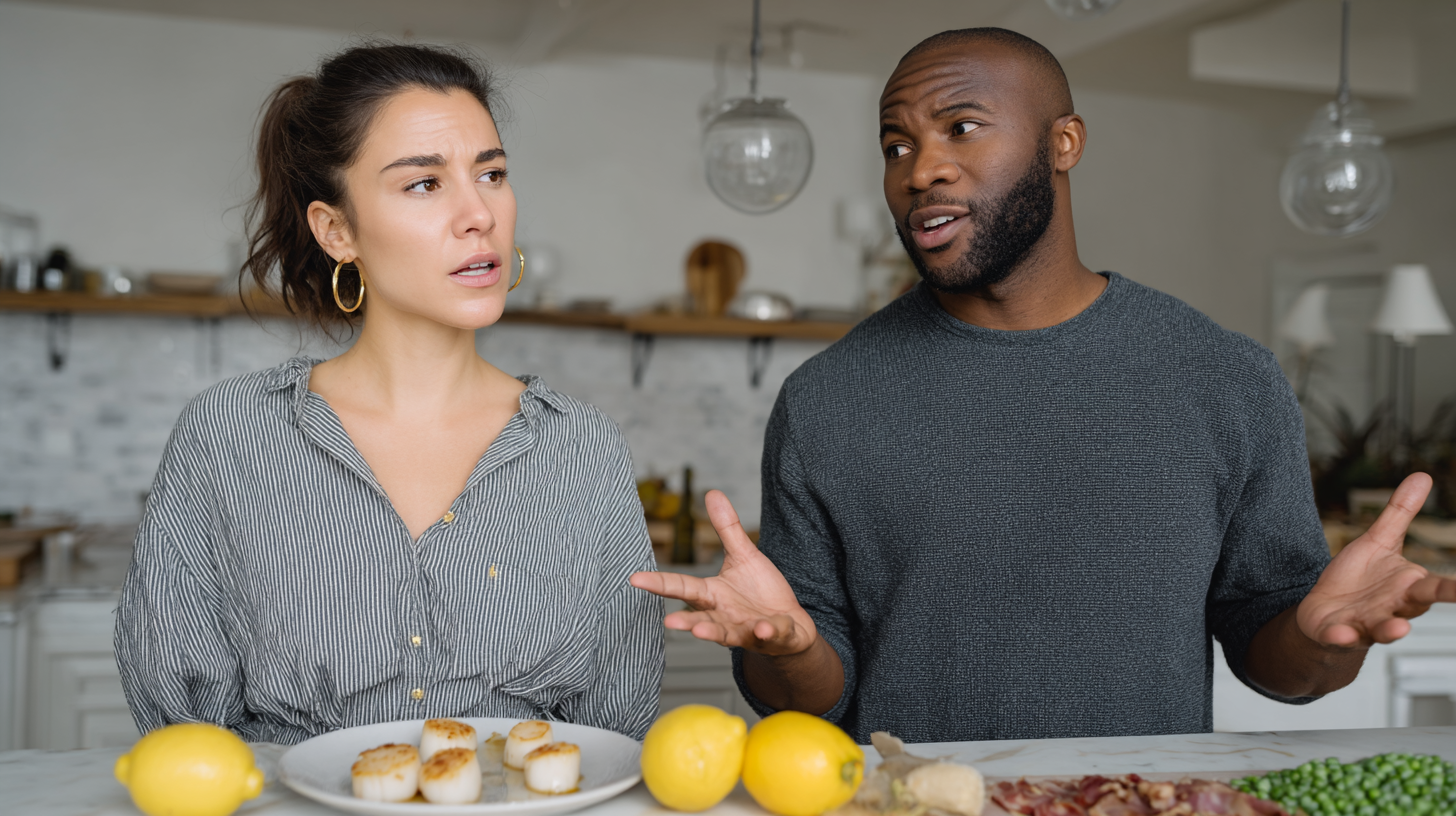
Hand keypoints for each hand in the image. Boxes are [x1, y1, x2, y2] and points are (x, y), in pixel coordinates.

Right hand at [629, 490, 817, 655]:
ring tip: (700, 632)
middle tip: (668, 622)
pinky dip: (767, 632)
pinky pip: (769, 634)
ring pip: (727, 634)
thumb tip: (711, 492)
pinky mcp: (772, 637)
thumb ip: (726, 528)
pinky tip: (763, 628)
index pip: (682, 587)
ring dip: (715, 633)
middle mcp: (724, 616)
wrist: (789, 626)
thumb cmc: (760, 591)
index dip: (659, 583)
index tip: (635, 579)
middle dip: (685, 621)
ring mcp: (746, 630)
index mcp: (713, 595)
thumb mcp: (743, 555)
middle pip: (700, 617)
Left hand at [1298, 473, 1455, 648]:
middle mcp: (1394, 608)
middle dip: (1442, 600)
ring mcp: (1367, 623)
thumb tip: (1423, 475)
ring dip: (1391, 630)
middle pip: (1420, 605)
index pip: (1440, 586)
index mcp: (1409, 586)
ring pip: (1383, 629)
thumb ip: (1400, 513)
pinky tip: (1343, 633)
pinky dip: (1342, 636)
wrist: (1324, 612)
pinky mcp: (1338, 633)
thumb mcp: (1378, 541)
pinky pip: (1341, 637)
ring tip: (1399, 629)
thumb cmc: (1357, 578)